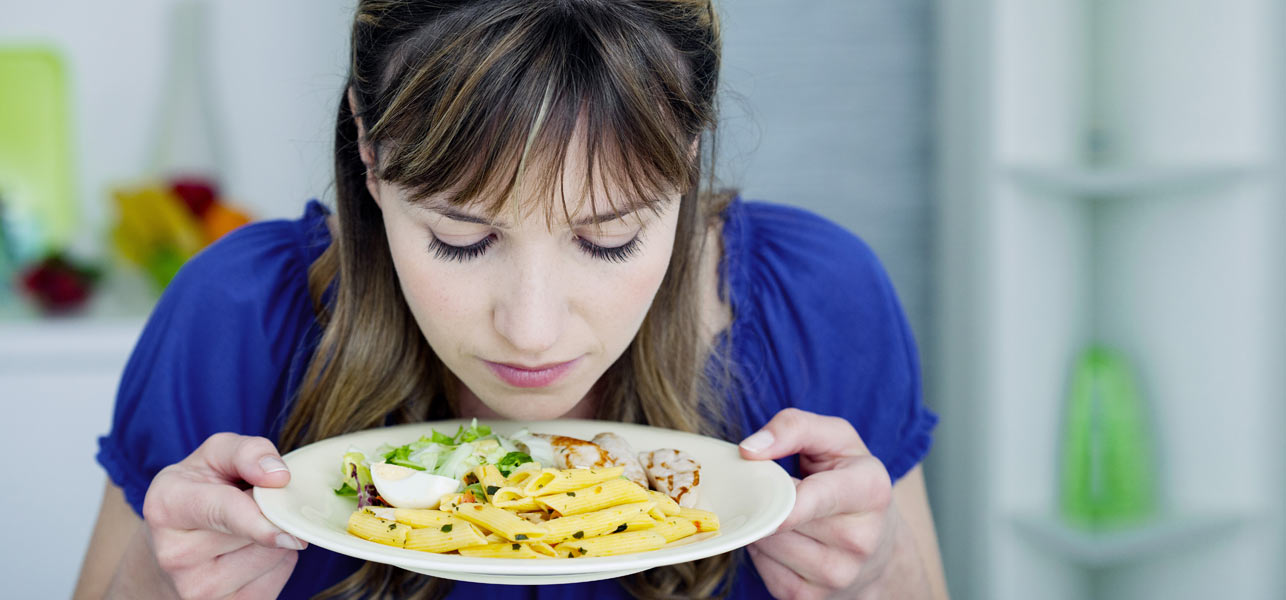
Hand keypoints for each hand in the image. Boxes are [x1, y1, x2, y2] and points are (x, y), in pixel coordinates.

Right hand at [141, 433, 305, 598]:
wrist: (173, 546)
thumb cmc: (200, 491)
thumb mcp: (215, 456)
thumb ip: (248, 452)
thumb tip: (279, 477)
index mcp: (166, 506)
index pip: (223, 511)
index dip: (260, 520)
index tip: (288, 529)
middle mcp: (174, 554)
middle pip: (258, 533)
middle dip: (271, 512)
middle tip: (253, 502)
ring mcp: (196, 590)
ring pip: (274, 556)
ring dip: (277, 537)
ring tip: (247, 529)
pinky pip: (277, 579)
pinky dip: (277, 562)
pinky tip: (250, 552)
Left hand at [740, 408, 895, 599]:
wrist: (879, 541)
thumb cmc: (849, 478)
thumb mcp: (835, 439)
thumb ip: (794, 427)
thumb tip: (749, 450)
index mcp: (870, 490)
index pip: (812, 497)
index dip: (776, 491)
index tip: (753, 473)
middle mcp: (861, 538)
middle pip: (780, 519)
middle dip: (765, 499)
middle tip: (774, 488)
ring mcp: (840, 575)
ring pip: (767, 544)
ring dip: (760, 525)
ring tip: (782, 513)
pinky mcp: (813, 598)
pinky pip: (763, 570)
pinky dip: (762, 551)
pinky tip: (782, 539)